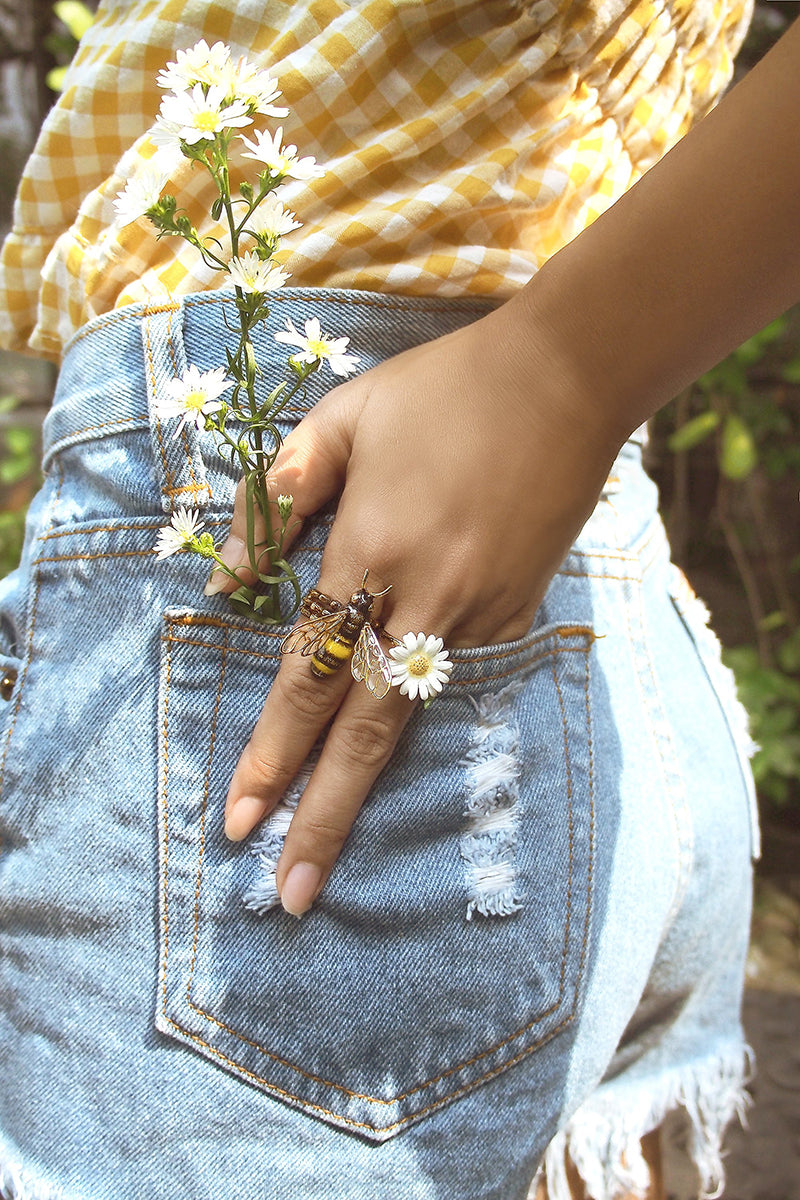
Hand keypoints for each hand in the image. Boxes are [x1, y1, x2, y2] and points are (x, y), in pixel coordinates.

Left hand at [217, 291, 625, 914]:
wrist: (564, 380)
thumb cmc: (440, 392)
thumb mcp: (342, 419)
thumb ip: (276, 499)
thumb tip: (227, 584)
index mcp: (368, 547)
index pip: (306, 672)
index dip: (271, 750)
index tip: (237, 818)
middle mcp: (424, 595)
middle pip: (363, 727)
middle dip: (319, 813)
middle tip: (284, 893)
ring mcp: (480, 611)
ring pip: (414, 718)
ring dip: (367, 790)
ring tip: (330, 859)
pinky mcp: (520, 611)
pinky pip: (463, 677)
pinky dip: (425, 720)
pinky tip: (398, 763)